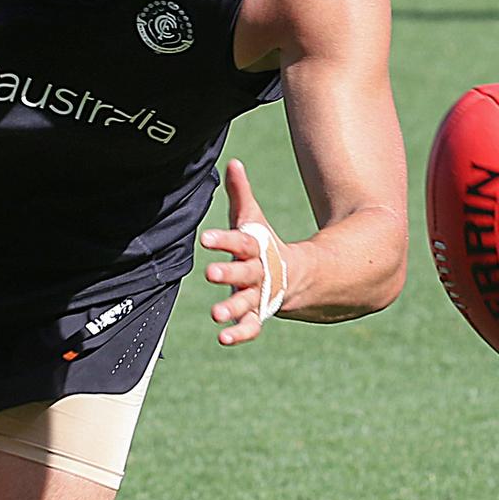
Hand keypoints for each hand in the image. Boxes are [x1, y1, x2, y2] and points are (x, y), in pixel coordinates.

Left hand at [200, 160, 286, 345]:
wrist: (294, 276)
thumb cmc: (263, 243)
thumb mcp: (252, 218)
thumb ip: (241, 193)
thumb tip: (232, 162)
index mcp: (255, 248)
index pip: (239, 241)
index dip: (223, 240)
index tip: (204, 239)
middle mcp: (257, 272)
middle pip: (244, 273)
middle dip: (228, 274)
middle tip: (210, 274)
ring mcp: (258, 295)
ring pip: (246, 303)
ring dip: (231, 308)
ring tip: (215, 314)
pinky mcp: (257, 314)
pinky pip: (251, 326)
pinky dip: (240, 333)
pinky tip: (223, 337)